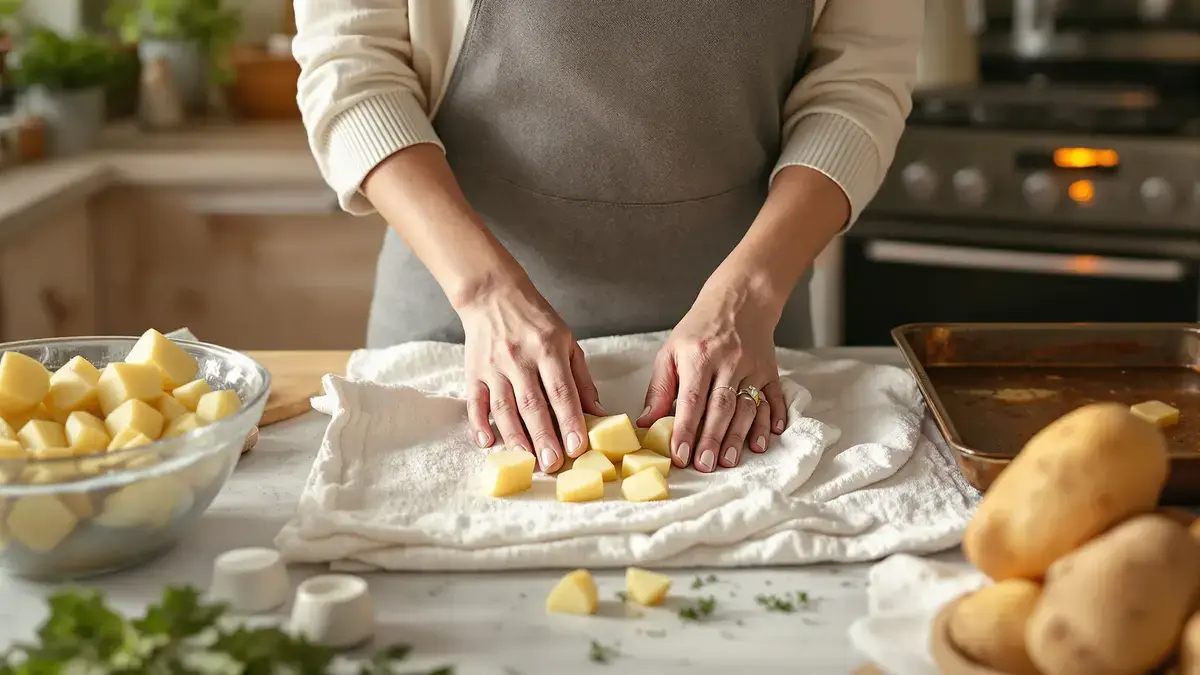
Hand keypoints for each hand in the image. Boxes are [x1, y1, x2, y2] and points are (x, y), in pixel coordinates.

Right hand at [460, 278, 604, 472]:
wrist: (493, 295)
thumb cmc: (535, 320)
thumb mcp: (567, 340)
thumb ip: (581, 378)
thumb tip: (598, 413)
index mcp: (548, 349)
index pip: (561, 391)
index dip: (570, 421)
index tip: (578, 446)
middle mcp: (520, 358)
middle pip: (533, 404)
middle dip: (544, 437)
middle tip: (553, 464)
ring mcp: (494, 367)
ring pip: (504, 408)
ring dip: (515, 437)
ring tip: (528, 460)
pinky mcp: (474, 372)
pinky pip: (475, 402)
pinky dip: (479, 424)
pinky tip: (488, 443)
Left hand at [640, 283, 786, 472]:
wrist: (740, 301)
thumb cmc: (699, 330)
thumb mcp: (671, 351)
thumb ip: (660, 389)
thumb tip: (647, 424)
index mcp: (699, 357)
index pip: (691, 400)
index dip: (685, 429)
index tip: (679, 455)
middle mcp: (728, 362)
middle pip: (721, 407)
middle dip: (712, 439)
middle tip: (705, 466)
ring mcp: (753, 367)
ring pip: (747, 407)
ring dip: (739, 436)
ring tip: (729, 460)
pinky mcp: (770, 371)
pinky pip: (774, 397)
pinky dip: (772, 418)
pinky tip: (767, 438)